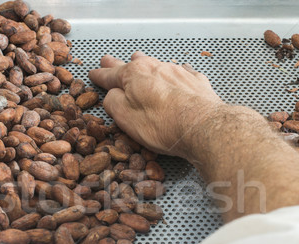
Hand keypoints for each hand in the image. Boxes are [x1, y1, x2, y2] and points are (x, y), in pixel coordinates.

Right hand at [88, 52, 223, 158]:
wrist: (203, 127)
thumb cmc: (164, 125)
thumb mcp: (125, 118)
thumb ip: (113, 103)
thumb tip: (112, 96)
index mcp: (134, 75)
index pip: (110, 74)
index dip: (100, 75)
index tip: (94, 74)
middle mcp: (155, 67)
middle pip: (133, 64)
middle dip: (118, 64)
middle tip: (108, 61)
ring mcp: (178, 72)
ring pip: (157, 64)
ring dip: (146, 65)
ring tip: (140, 62)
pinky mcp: (196, 81)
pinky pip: (181, 72)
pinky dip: (174, 74)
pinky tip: (176, 74)